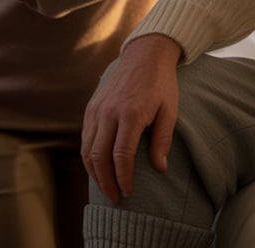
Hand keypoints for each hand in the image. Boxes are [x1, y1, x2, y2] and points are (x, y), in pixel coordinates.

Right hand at [81, 34, 180, 203]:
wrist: (145, 56)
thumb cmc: (161, 84)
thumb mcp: (170, 110)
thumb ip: (162, 140)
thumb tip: (159, 168)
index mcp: (130, 114)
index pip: (121, 155)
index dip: (123, 177)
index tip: (128, 192)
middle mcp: (108, 113)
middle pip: (98, 157)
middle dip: (105, 182)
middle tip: (115, 198)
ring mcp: (96, 110)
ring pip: (87, 150)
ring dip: (94, 173)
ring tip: (106, 188)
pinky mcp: (90, 108)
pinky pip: (85, 138)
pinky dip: (89, 157)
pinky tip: (98, 168)